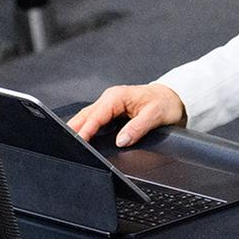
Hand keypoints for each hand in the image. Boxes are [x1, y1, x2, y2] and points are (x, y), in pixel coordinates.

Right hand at [67, 84, 186, 147]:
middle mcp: (111, 98)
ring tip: (68, 140)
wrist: (174, 97)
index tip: (79, 140)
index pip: (96, 115)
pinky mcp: (112, 110)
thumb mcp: (154, 116)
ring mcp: (110, 103)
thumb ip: (137, 128)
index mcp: (117, 96)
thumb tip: (121, 140)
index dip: (86, 129)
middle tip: (64, 142)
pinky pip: (94, 118)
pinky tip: (82, 135)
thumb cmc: (165, 103)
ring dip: (78, 127)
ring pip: (88, 116)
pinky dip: (86, 126)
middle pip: (87, 114)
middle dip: (74, 127)